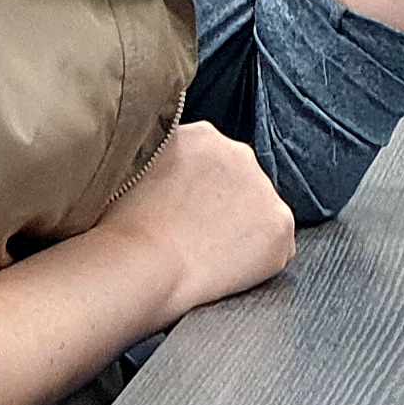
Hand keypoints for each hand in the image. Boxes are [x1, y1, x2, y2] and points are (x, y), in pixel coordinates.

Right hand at [96, 120, 294, 324]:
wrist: (142, 263)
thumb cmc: (124, 226)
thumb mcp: (135, 167)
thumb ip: (162, 156)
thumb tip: (165, 168)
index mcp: (203, 135)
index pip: (211, 159)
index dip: (197, 189)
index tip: (183, 209)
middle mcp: (240, 153)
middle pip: (238, 181)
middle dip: (222, 204)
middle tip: (195, 233)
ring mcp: (264, 191)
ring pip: (257, 211)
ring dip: (240, 228)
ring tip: (205, 254)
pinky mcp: (279, 228)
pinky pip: (274, 245)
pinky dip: (256, 259)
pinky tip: (225, 269)